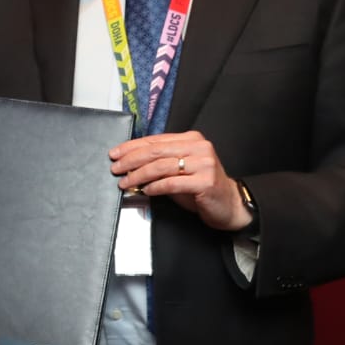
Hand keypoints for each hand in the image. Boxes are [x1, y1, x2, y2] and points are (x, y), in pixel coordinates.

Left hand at [108, 130, 250, 231]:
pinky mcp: (205, 181)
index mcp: (191, 139)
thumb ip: (160, 162)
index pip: (155, 140)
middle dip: (131, 160)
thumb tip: (129, 163)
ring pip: (161, 166)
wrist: (229, 204)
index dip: (132, 147)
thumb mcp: (179, 170)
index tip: (115, 154)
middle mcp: (199, 147)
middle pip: (156, 151)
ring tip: (126, 182)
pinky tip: (145, 190)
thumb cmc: (200, 187)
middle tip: (116, 168)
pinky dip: (155, 187)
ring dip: (139, 175)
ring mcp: (204, 163)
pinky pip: (172, 183)